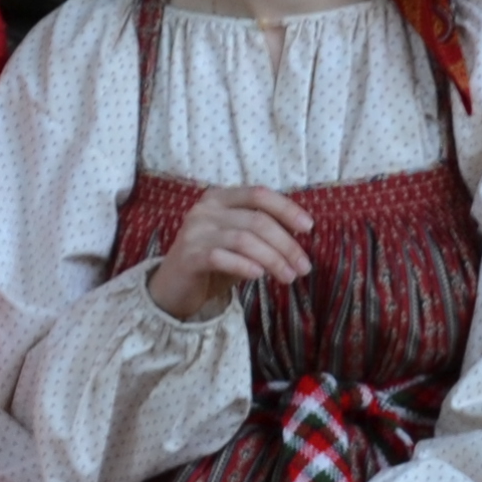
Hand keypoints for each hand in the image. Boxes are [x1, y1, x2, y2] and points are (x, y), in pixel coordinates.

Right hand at [145, 183, 318, 321]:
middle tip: (303, 267)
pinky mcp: (189, 256)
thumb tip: (300, 236)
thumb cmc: (212, 262)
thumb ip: (262, 233)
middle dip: (286, 244)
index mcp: (220, 198)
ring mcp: (195, 231)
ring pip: (244, 239)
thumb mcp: (240, 241)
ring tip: (289, 277)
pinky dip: (245, 266)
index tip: (308, 228)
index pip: (259, 194)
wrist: (173, 287)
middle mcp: (206, 209)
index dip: (286, 209)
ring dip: (273, 259)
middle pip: (257, 220)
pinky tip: (259, 276)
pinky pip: (223, 257)